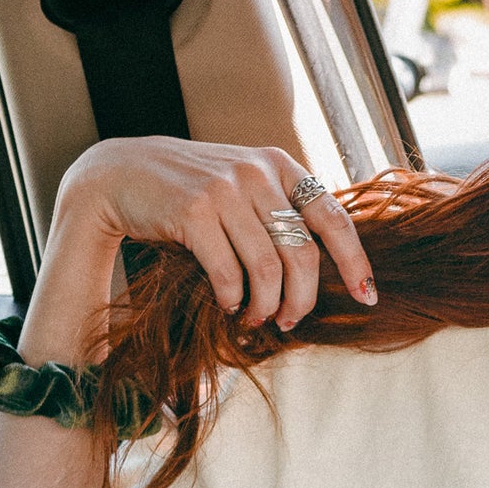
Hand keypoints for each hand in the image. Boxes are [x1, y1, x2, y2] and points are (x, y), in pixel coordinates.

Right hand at [53, 135, 376, 328]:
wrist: (120, 172)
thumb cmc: (193, 190)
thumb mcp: (245, 184)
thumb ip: (283, 210)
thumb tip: (328, 268)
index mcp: (280, 166)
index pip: (335, 219)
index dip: (356, 263)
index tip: (368, 297)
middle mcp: (257, 173)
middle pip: (303, 254)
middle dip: (302, 299)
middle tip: (289, 321)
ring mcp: (225, 189)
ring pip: (267, 269)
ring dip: (266, 307)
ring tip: (257, 319)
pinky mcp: (193, 210)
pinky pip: (228, 273)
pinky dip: (233, 299)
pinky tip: (229, 305)